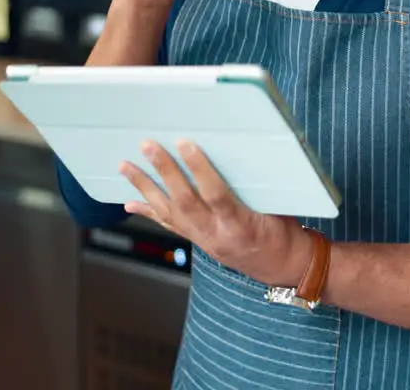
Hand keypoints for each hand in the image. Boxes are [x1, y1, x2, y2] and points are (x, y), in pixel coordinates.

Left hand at [121, 139, 312, 286]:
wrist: (282, 266)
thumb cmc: (284, 232)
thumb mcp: (278, 208)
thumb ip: (256, 187)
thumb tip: (240, 153)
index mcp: (241, 225)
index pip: (216, 194)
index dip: (200, 169)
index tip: (185, 143)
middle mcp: (216, 235)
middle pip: (185, 201)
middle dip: (164, 171)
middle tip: (148, 146)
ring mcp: (203, 239)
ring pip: (169, 211)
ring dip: (145, 187)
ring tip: (125, 167)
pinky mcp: (197, 241)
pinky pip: (169, 225)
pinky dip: (148, 212)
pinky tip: (130, 203)